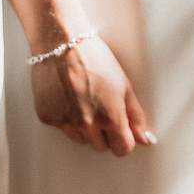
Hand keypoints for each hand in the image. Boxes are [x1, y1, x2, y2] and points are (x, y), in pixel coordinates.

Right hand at [29, 35, 154, 155]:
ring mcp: (65, 123)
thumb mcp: (125, 86)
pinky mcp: (48, 118)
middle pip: (101, 146)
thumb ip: (136, 117)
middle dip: (105, 133)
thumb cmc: (95, 60)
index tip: (122, 131)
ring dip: (85, 129)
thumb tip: (146, 140)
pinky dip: (67, 119)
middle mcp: (86, 124)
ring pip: (81, 140)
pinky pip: (63, 129)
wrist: (62, 44)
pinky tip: (69, 98)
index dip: (124, 140)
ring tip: (84, 101)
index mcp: (110, 117)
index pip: (122, 149)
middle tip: (101, 108)